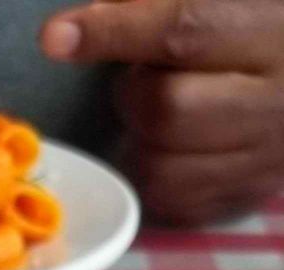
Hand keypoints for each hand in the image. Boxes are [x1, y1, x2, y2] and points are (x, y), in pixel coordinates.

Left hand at [40, 0, 283, 223]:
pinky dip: (153, 173)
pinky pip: (174, 202)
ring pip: (162, 166)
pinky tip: (167, 143)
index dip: (114, 32)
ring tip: (162, 107)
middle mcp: (275, 101)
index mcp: (272, 31)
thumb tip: (89, 20)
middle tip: (144, 73)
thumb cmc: (264, 23)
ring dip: (138, 138)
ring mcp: (263, 157)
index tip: (56, 37)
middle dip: (132, 91)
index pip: (184, 31)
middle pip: (167, 109)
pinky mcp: (248, 194)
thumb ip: (165, 3)